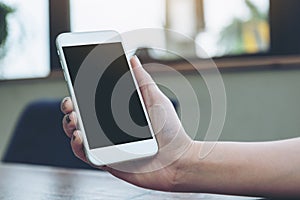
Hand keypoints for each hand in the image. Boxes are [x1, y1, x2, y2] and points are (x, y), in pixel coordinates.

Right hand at [61, 56, 193, 190]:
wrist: (178, 159)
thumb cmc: (170, 130)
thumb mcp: (154, 99)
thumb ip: (141, 80)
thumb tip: (132, 59)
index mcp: (119, 113)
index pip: (94, 99)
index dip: (81, 90)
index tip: (73, 78)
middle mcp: (109, 128)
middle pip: (82, 115)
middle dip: (70, 106)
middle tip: (70, 102)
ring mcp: (107, 145)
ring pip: (79, 133)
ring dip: (70, 125)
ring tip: (74, 117)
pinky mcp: (106, 162)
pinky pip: (85, 155)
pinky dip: (77, 146)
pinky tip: (79, 136)